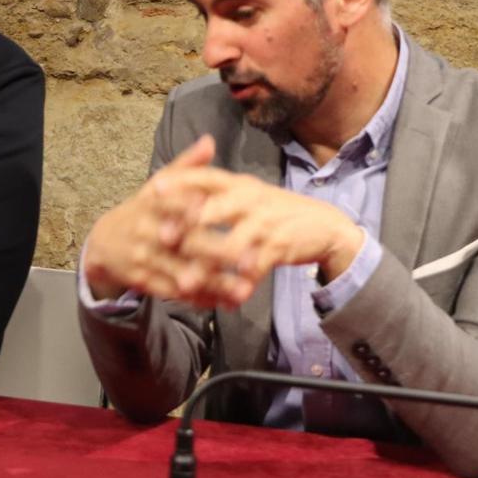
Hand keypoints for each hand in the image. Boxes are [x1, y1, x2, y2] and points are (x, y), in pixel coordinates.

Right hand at [84, 135, 250, 306]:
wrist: (104, 244)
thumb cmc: (143, 210)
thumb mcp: (159, 183)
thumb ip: (187, 166)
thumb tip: (209, 140)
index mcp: (154, 203)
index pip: (175, 204)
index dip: (195, 208)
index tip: (226, 213)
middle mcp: (149, 231)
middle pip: (185, 243)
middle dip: (217, 253)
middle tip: (250, 259)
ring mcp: (146, 259)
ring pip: (183, 273)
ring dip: (213, 285)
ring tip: (243, 292)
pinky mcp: (145, 282)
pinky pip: (175, 294)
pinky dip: (199, 300)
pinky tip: (224, 304)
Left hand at [169, 167, 364, 303]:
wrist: (323, 225)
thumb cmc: (275, 210)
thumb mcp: (248, 194)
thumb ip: (216, 193)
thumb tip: (180, 192)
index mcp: (240, 184)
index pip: (207, 177)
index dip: (181, 181)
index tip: (154, 188)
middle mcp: (251, 200)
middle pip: (214, 209)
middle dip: (187, 224)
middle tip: (161, 238)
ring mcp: (265, 224)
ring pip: (231, 245)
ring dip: (208, 266)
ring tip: (186, 282)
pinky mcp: (279, 248)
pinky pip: (255, 269)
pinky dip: (240, 286)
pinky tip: (227, 300)